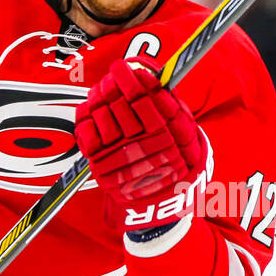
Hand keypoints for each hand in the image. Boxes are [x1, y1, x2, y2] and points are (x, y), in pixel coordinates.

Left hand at [74, 57, 207, 231]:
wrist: (159, 209)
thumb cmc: (176, 168)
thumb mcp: (189, 140)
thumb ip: (174, 108)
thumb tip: (152, 75)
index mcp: (168, 135)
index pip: (146, 96)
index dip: (134, 76)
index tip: (128, 66)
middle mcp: (143, 144)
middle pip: (119, 100)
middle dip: (113, 83)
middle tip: (114, 77)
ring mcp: (120, 156)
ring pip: (101, 112)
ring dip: (100, 98)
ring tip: (105, 95)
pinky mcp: (101, 166)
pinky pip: (85, 132)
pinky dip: (86, 118)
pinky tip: (94, 114)